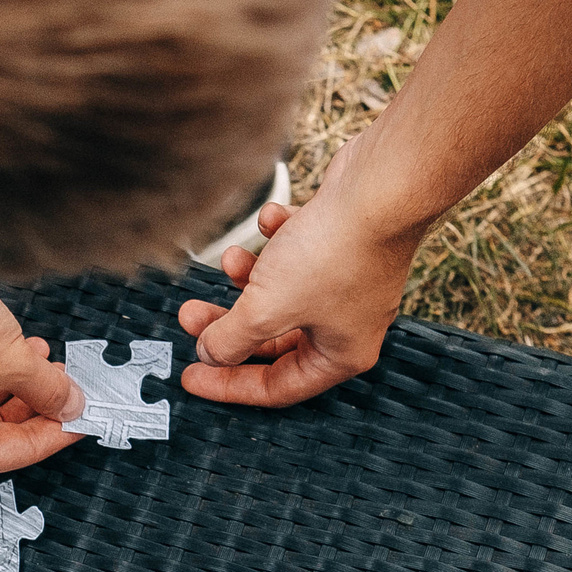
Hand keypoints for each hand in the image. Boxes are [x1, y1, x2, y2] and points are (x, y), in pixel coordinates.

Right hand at [0, 268, 87, 475]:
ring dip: (18, 386)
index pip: (19, 453)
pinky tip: (15, 349)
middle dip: (38, 406)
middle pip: (0, 433)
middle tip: (67, 387)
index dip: (59, 432)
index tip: (83, 418)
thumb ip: (50, 389)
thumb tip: (71, 404)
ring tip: (44, 360)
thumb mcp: (14, 361)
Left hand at [178, 132, 420, 407]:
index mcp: (341, 355)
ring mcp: (349, 283)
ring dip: (248, 277)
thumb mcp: (266, 308)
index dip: (228, 384)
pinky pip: (299, 252)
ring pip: (282, 293)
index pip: (277, 386)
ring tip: (229, 257)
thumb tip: (210, 354)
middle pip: (273, 339)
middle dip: (228, 324)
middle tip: (190, 314)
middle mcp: (348, 324)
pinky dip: (279, 240)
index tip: (191, 375)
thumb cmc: (334, 253)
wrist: (381, 185)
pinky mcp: (344, 244)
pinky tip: (272, 218)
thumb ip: (231, 339)